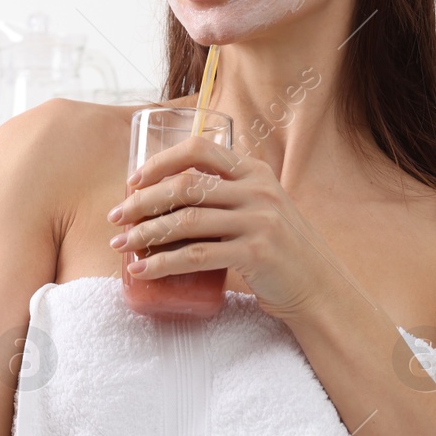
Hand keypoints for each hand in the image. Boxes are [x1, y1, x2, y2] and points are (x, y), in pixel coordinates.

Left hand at [106, 135, 344, 320]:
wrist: (319, 286)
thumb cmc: (280, 248)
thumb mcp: (261, 207)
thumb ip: (228, 193)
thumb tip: (166, 194)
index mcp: (255, 171)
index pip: (199, 149)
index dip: (160, 161)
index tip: (133, 181)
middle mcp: (258, 190)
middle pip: (185, 185)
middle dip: (142, 201)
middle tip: (116, 218)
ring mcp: (259, 221)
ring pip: (186, 221)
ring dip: (145, 233)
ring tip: (121, 246)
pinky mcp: (255, 254)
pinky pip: (196, 256)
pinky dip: (163, 263)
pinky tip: (143, 270)